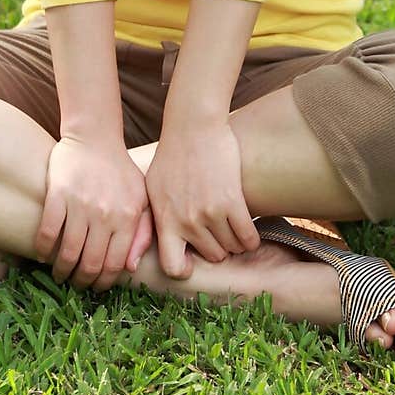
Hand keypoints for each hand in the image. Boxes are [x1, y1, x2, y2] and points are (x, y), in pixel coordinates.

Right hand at [35, 136, 152, 290]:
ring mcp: (80, 205)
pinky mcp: (58, 195)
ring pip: (68, 252)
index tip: (96, 286)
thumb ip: (142, 232)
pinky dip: (43, 249)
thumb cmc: (120, 170)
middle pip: (91, 263)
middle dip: (82, 281)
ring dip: (62, 270)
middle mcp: (105, 214)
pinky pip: (48, 231)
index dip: (104, 282)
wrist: (94, 138)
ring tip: (60, 274)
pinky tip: (43, 255)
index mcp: (127, 217)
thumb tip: (130, 267)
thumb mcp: (141, 198)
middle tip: (76, 284)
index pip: (115, 263)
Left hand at [145, 122, 260, 279]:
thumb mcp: (152, 188)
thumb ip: (154, 218)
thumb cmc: (172, 154)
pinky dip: (251, 239)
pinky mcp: (231, 201)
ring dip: (235, 243)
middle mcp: (185, 221)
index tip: (193, 258)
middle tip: (220, 236)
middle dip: (218, 249)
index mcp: (165, 220)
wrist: (193, 126)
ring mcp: (209, 212)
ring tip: (233, 230)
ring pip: (231, 248)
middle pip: (212, 256)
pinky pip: (247, 236)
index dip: (185, 269)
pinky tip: (249, 232)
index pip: (172, 266)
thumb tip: (143, 250)